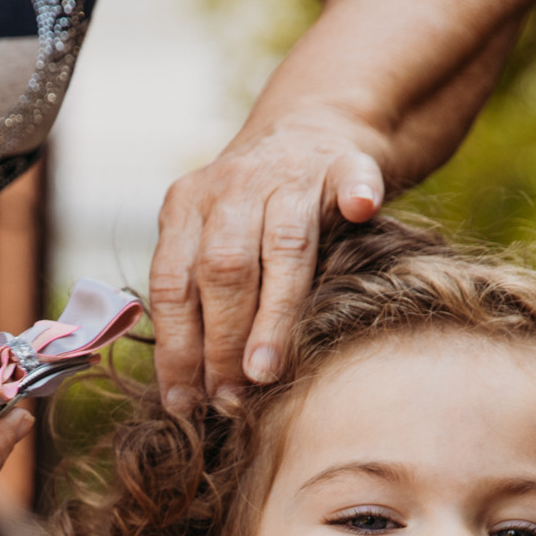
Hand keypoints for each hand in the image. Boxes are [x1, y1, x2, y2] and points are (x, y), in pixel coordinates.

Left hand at [148, 103, 388, 416]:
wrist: (303, 135)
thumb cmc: (250, 218)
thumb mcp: (206, 244)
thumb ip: (197, 303)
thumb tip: (187, 397)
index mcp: (185, 208)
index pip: (173, 283)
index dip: (179, 346)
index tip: (185, 400)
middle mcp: (231, 186)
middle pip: (223, 269)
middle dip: (223, 342)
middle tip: (230, 399)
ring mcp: (291, 173)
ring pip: (281, 243)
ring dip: (274, 312)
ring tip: (265, 371)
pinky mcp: (344, 163)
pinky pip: (352, 178)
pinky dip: (357, 195)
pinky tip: (361, 212)